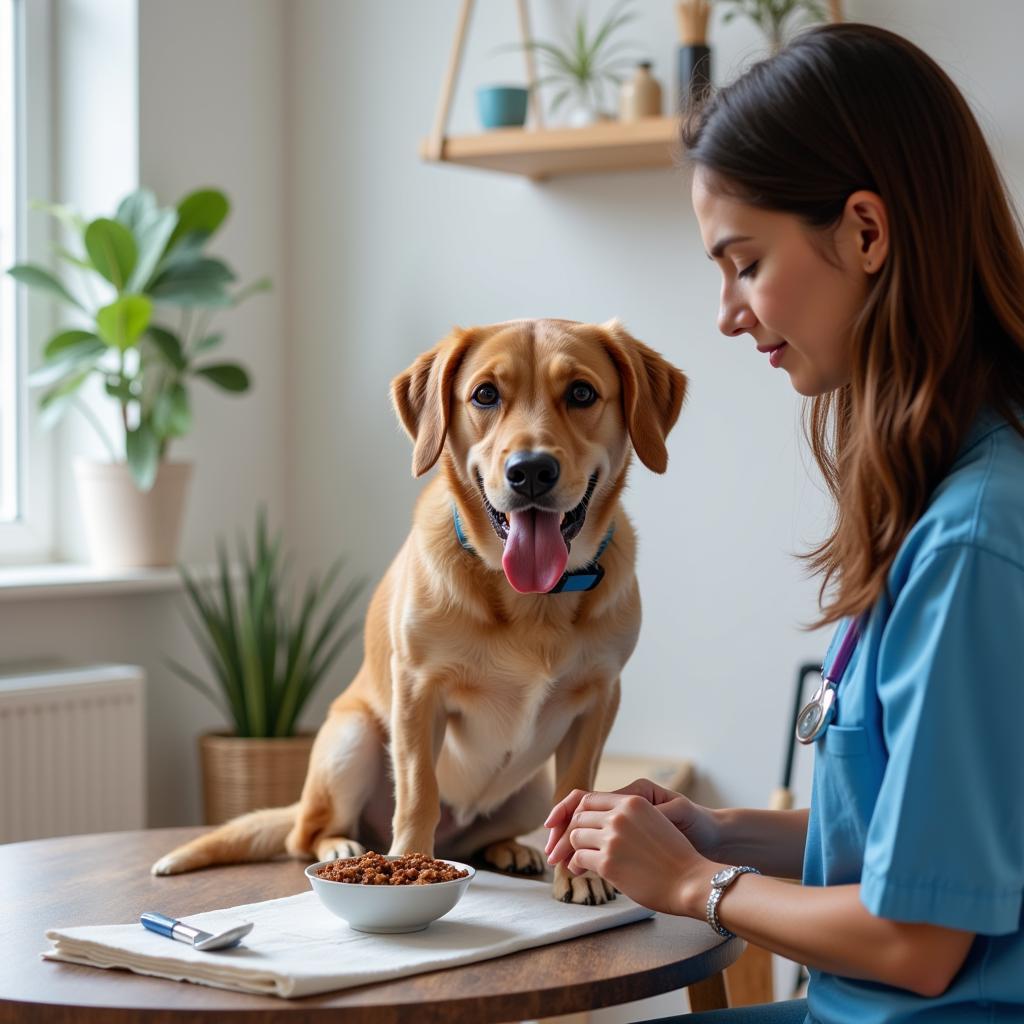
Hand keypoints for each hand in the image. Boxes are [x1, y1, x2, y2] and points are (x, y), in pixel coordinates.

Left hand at [545, 778, 721, 866]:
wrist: (691, 880)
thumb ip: (627, 818)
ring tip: (571, 861)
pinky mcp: (608, 862)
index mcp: (632, 801)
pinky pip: (579, 858)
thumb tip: (600, 826)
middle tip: (560, 847)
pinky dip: (575, 865)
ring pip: (575, 837)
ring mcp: (613, 837)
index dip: (572, 812)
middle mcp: (620, 815)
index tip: (564, 823)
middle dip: (566, 832)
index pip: (589, 799)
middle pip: (579, 817)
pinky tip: (577, 871)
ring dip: (570, 850)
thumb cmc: (675, 857)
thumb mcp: (653, 821)